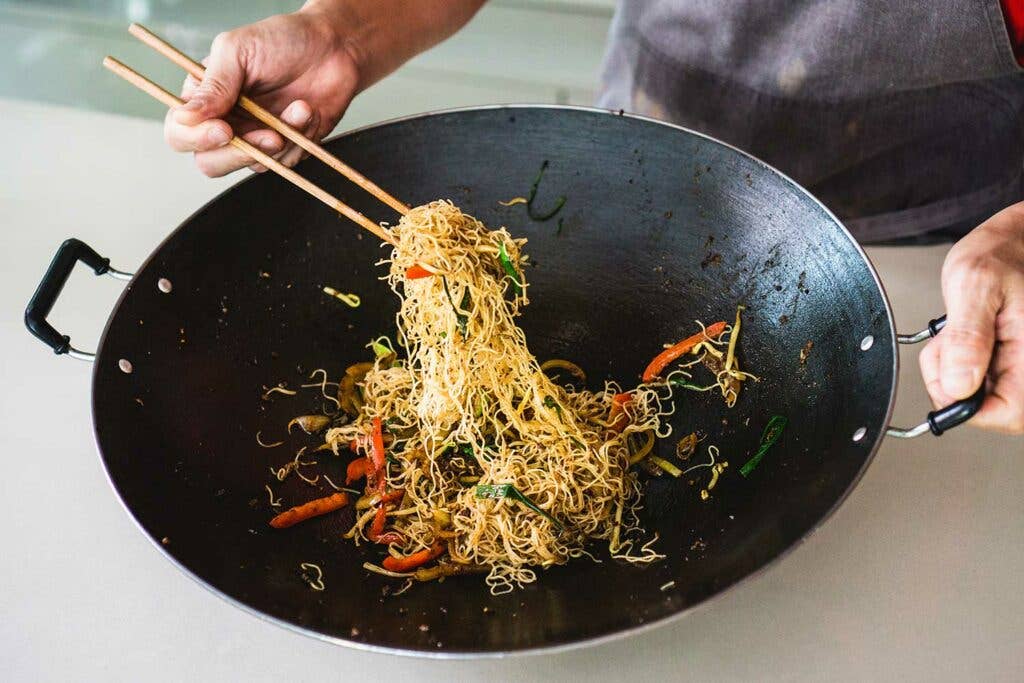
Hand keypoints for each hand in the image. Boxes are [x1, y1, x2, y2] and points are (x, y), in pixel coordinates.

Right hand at [163, 8, 358, 176]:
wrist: (334, 48)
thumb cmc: (284, 39)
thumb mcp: (238, 50)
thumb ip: (213, 85)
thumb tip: (184, 116)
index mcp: (204, 97)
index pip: (179, 132)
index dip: (196, 138)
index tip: (224, 130)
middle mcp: (226, 121)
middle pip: (211, 163)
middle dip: (240, 154)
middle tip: (270, 136)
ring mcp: (255, 138)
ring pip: (253, 165)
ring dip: (282, 141)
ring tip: (300, 107)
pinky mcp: (285, 148)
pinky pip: (285, 163)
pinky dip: (301, 140)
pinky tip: (309, 112)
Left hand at [919, 202, 1023, 433]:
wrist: (1011, 242)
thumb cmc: (999, 255)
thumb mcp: (973, 286)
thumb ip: (966, 337)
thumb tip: (958, 385)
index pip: (1007, 414)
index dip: (965, 406)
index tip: (946, 376)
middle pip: (989, 408)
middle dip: (953, 380)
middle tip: (948, 342)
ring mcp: (1020, 365)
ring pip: (978, 394)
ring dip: (952, 368)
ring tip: (956, 332)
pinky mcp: (1009, 363)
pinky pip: (977, 380)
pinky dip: (957, 361)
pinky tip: (961, 336)